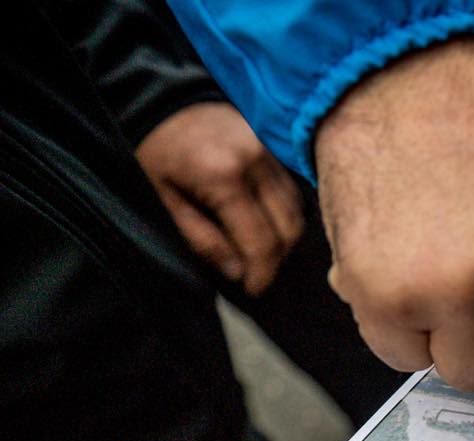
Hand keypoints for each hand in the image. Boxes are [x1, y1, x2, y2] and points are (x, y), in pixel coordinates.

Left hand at [136, 102, 304, 294]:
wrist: (159, 97)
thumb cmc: (155, 151)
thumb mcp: (164, 199)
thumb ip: (202, 238)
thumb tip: (237, 270)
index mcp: (223, 176)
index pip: (260, 240)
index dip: (261, 272)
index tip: (254, 289)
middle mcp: (256, 162)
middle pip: (288, 228)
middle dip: (276, 260)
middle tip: (258, 275)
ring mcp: (270, 152)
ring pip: (296, 211)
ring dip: (284, 239)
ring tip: (261, 252)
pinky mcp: (275, 147)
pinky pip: (291, 192)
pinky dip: (283, 215)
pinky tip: (265, 225)